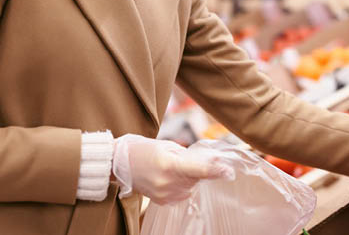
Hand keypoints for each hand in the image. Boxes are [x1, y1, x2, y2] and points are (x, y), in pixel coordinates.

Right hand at [112, 135, 233, 204]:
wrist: (119, 164)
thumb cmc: (144, 149)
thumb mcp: (168, 146)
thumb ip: (190, 156)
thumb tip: (213, 162)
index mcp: (170, 164)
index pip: (199, 170)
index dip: (216, 171)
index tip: (228, 170)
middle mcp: (168, 182)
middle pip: (197, 178)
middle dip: (200, 170)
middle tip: (188, 159)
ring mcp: (164, 194)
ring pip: (191, 186)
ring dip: (190, 178)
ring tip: (173, 168)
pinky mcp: (162, 201)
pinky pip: (182, 193)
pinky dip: (182, 185)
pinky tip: (169, 177)